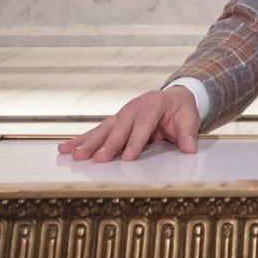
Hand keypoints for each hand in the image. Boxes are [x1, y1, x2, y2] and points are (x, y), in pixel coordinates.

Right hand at [58, 85, 199, 161]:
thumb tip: (189, 148)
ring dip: (88, 143)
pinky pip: (97, 132)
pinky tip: (67, 148)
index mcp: (153, 105)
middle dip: (108, 145)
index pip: (143, 125)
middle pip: (119, 128)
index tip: (127, 157)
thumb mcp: (190, 119)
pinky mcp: (115, 122)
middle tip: (97, 159)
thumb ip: (188, 134)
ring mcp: (122, 114)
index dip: (135, 141)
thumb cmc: (181, 110)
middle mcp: (134, 108)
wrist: (175, 98)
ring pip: (103, 130)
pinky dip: (82, 140)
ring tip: (74, 154)